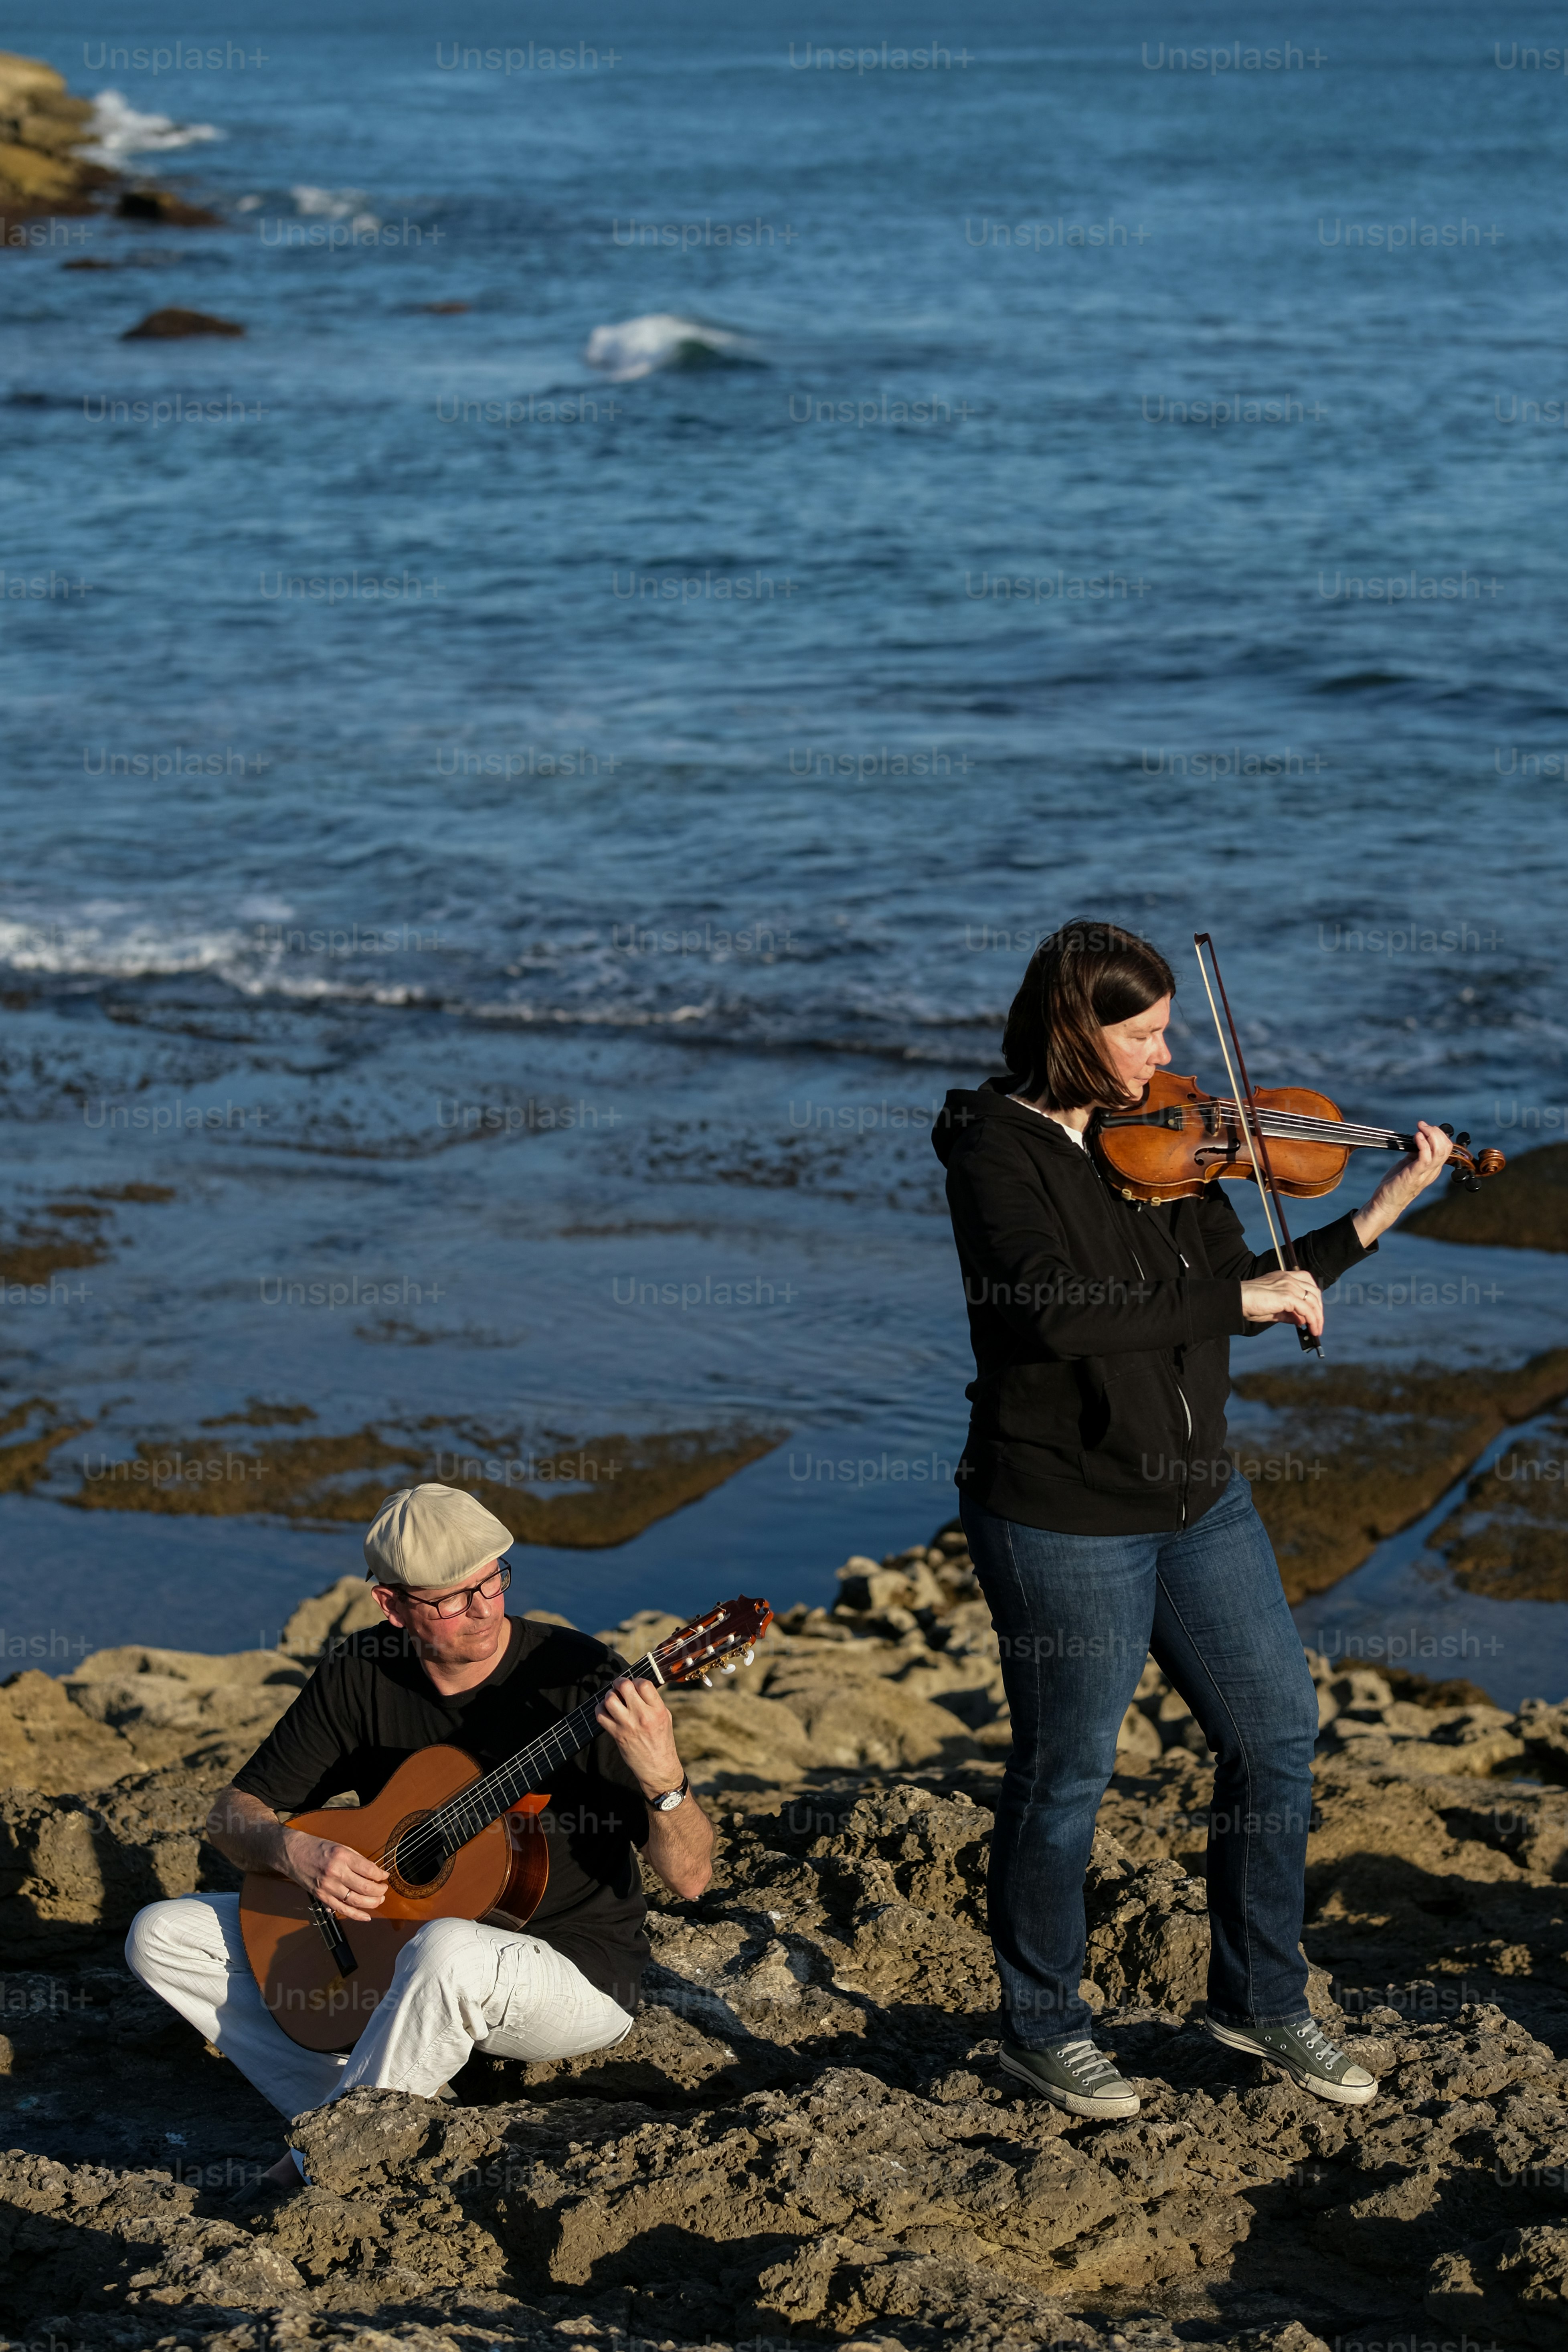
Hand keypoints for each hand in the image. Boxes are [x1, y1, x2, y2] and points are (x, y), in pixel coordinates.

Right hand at [281, 1828, 388, 1921]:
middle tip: (384, 1889)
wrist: (292, 1853)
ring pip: (356, 1901)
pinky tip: (367, 1916)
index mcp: (342, 1856)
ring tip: (379, 1900)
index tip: (385, 1876)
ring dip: (372, 1903)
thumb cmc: (316, 1847)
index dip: (381, 1875)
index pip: (369, 1870)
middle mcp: (336, 1872)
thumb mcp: (340, 1847)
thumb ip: (356, 1860)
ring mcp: (327, 1886)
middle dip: (379, 1891)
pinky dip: (356, 1915)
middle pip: (365, 1887)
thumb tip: (373, 1872)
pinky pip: (342, 1909)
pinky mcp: (321, 1896)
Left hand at [595, 1674, 683, 1799]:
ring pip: (610, 1699)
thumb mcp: (665, 1717)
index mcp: (657, 1710)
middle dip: (619, 1682)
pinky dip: (600, 1709)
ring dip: (609, 1695)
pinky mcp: (617, 1734)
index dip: (636, 1680)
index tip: (634, 1684)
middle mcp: (642, 1716)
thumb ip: (653, 1702)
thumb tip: (639, 1687)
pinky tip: (606, 1710)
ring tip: (613, 1698)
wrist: (657, 1768)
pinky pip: (601, 1716)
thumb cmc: (662, 1741)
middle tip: (619, 1686)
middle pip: (625, 1687)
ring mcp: (628, 1725)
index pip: (643, 1683)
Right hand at [1239, 1267, 1323, 1335]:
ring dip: (1318, 1318)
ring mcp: (1289, 1286)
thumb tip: (1301, 1321)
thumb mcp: (1273, 1309)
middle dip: (1319, 1309)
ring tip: (1316, 1330)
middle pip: (1314, 1292)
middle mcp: (1289, 1278)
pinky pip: (1307, 1310)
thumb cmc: (1250, 1303)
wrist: (1238, 1299)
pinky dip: (1312, 1320)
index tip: (1315, 1310)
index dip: (1314, 1296)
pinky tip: (1311, 1329)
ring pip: (1313, 1301)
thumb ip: (1288, 1313)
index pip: (1307, 1282)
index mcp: (1284, 1277)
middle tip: (1318, 1324)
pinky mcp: (1288, 1296)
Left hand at [1367, 1119, 1455, 1215]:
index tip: (1425, 1127)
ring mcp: (1425, 1174)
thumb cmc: (1395, 1184)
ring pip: (1439, 1151)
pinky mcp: (1415, 1175)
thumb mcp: (1408, 1164)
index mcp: (1433, 1168)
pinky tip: (1416, 1137)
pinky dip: (1423, 1144)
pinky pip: (1426, 1158)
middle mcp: (1433, 1171)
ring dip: (1431, 1135)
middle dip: (1436, 1132)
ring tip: (1420, 1129)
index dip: (1439, 1134)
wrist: (1386, 1203)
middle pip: (1446, 1147)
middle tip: (1423, 1125)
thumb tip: (1419, 1137)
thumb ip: (1416, 1152)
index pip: (1446, 1148)